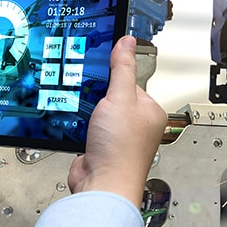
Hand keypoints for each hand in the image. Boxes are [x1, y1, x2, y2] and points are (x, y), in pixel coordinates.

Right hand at [68, 35, 166, 205]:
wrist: (102, 185)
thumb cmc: (120, 150)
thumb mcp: (120, 97)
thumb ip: (122, 68)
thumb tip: (127, 41)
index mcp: (150, 111)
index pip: (131, 81)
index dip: (114, 76)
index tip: (99, 67)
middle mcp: (136, 125)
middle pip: (111, 95)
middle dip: (97, 95)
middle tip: (89, 93)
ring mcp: (117, 137)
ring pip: (97, 112)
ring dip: (87, 110)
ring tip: (84, 112)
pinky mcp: (99, 146)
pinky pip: (86, 126)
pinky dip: (79, 124)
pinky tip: (77, 124)